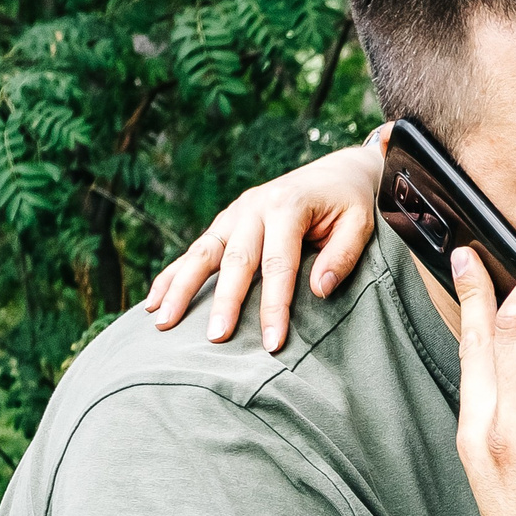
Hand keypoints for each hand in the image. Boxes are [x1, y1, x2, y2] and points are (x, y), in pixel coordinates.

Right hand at [143, 138, 386, 352]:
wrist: (337, 173)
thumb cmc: (351, 205)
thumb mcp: (361, 225)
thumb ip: (342, 256)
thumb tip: (318, 290)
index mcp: (288, 206)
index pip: (278, 264)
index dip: (274, 306)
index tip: (271, 343)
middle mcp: (255, 207)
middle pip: (235, 260)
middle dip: (224, 301)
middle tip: (215, 338)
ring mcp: (236, 213)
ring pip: (203, 252)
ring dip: (181, 287)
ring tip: (162, 321)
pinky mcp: (226, 221)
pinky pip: (196, 250)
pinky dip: (173, 275)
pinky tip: (154, 300)